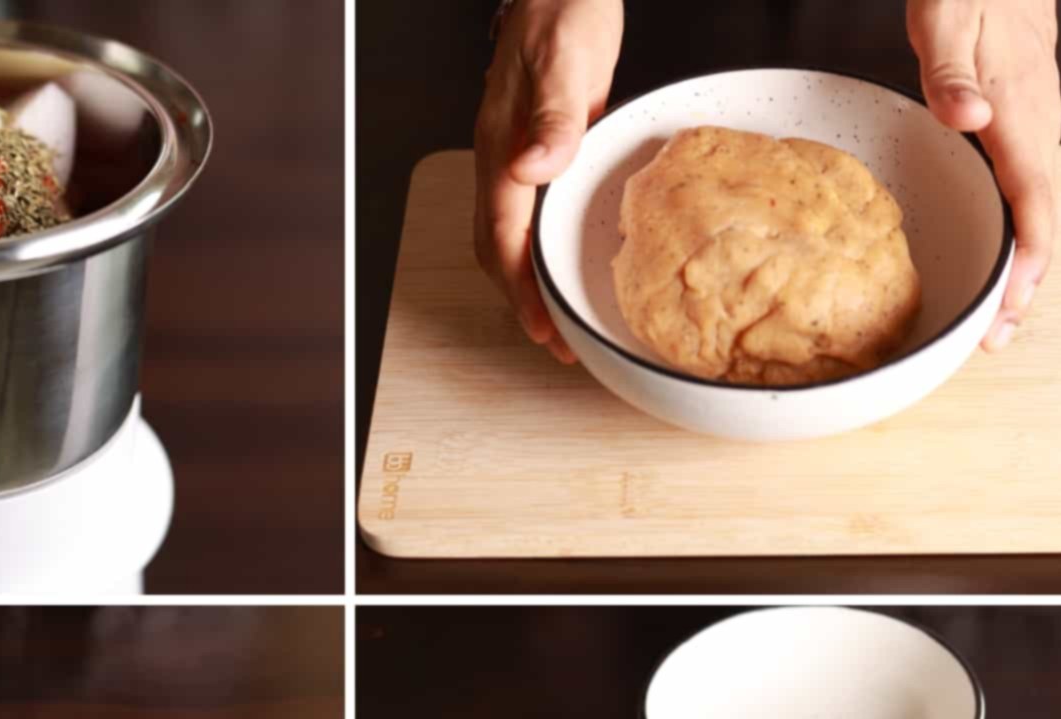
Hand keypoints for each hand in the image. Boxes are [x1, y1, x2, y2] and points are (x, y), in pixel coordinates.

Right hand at [475, 0, 622, 362]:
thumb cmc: (562, 10)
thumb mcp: (563, 59)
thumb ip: (550, 117)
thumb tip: (529, 171)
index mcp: (502, 148)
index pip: (504, 238)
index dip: (521, 291)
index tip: (544, 330)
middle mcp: (501, 159)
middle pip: (497, 250)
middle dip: (521, 302)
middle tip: (555, 342)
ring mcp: (515, 155)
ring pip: (508, 236)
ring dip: (527, 282)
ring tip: (556, 317)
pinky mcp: (537, 148)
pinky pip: (528, 214)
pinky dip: (539, 248)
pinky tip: (563, 257)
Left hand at [908, 0, 1060, 349]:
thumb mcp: (947, 23)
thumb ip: (954, 74)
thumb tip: (968, 118)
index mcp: (1017, 115)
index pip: (1034, 203)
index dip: (1026, 263)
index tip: (1008, 308)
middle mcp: (1035, 128)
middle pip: (1039, 222)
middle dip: (1021, 287)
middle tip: (993, 339)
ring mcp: (1034, 126)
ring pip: (1034, 210)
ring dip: (1018, 266)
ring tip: (993, 317)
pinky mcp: (1023, 123)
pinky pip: (1024, 191)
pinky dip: (1013, 233)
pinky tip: (991, 254)